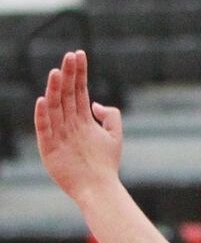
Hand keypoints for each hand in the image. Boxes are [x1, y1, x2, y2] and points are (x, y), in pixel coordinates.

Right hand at [35, 51, 123, 203]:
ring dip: (55, 90)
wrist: (99, 188)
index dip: (79, 73)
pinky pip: (44, 129)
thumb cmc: (106, 163)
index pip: (79, 90)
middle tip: (69, 56)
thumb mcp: (114, 135)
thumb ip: (110, 115)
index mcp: (82, 119)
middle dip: (68, 75)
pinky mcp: (50, 148)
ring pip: (55, 108)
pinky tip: (43, 100)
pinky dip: (43, 115)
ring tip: (57, 73)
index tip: (79, 54)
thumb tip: (96, 102)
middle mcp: (68, 124)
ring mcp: (58, 135)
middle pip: (67, 95)